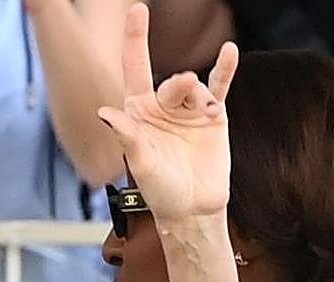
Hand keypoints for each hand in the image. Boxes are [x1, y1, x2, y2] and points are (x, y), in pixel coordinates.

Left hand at [97, 3, 237, 225]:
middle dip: (179, 86)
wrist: (193, 209)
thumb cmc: (161, 192)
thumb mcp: (142, 164)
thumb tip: (104, 112)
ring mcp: (189, 110)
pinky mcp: (214, 116)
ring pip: (196, 85)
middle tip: (185, 91)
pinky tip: (229, 52)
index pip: (135, 70)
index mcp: (138, 115)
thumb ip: (127, 136)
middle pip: (171, 81)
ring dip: (200, 95)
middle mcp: (163, 108)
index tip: (136, 9)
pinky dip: (226, 69)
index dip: (135, 40)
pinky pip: (220, 86)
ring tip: (205, 112)